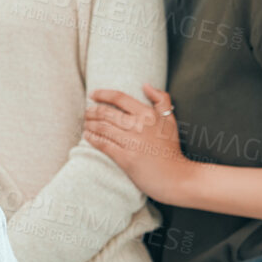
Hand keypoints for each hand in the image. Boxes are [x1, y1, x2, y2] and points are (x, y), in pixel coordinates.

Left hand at [83, 83, 192, 202]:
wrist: (176, 177)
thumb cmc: (171, 148)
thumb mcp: (170, 120)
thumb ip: (162, 99)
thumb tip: (145, 85)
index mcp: (148, 115)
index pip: (120, 98)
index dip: (103, 94)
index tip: (92, 95)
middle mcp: (139, 126)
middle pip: (107, 112)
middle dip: (92, 111)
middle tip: (86, 112)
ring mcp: (131, 143)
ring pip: (102, 127)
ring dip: (89, 124)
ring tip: (85, 123)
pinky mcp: (125, 158)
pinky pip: (103, 144)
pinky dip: (92, 138)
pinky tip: (87, 136)